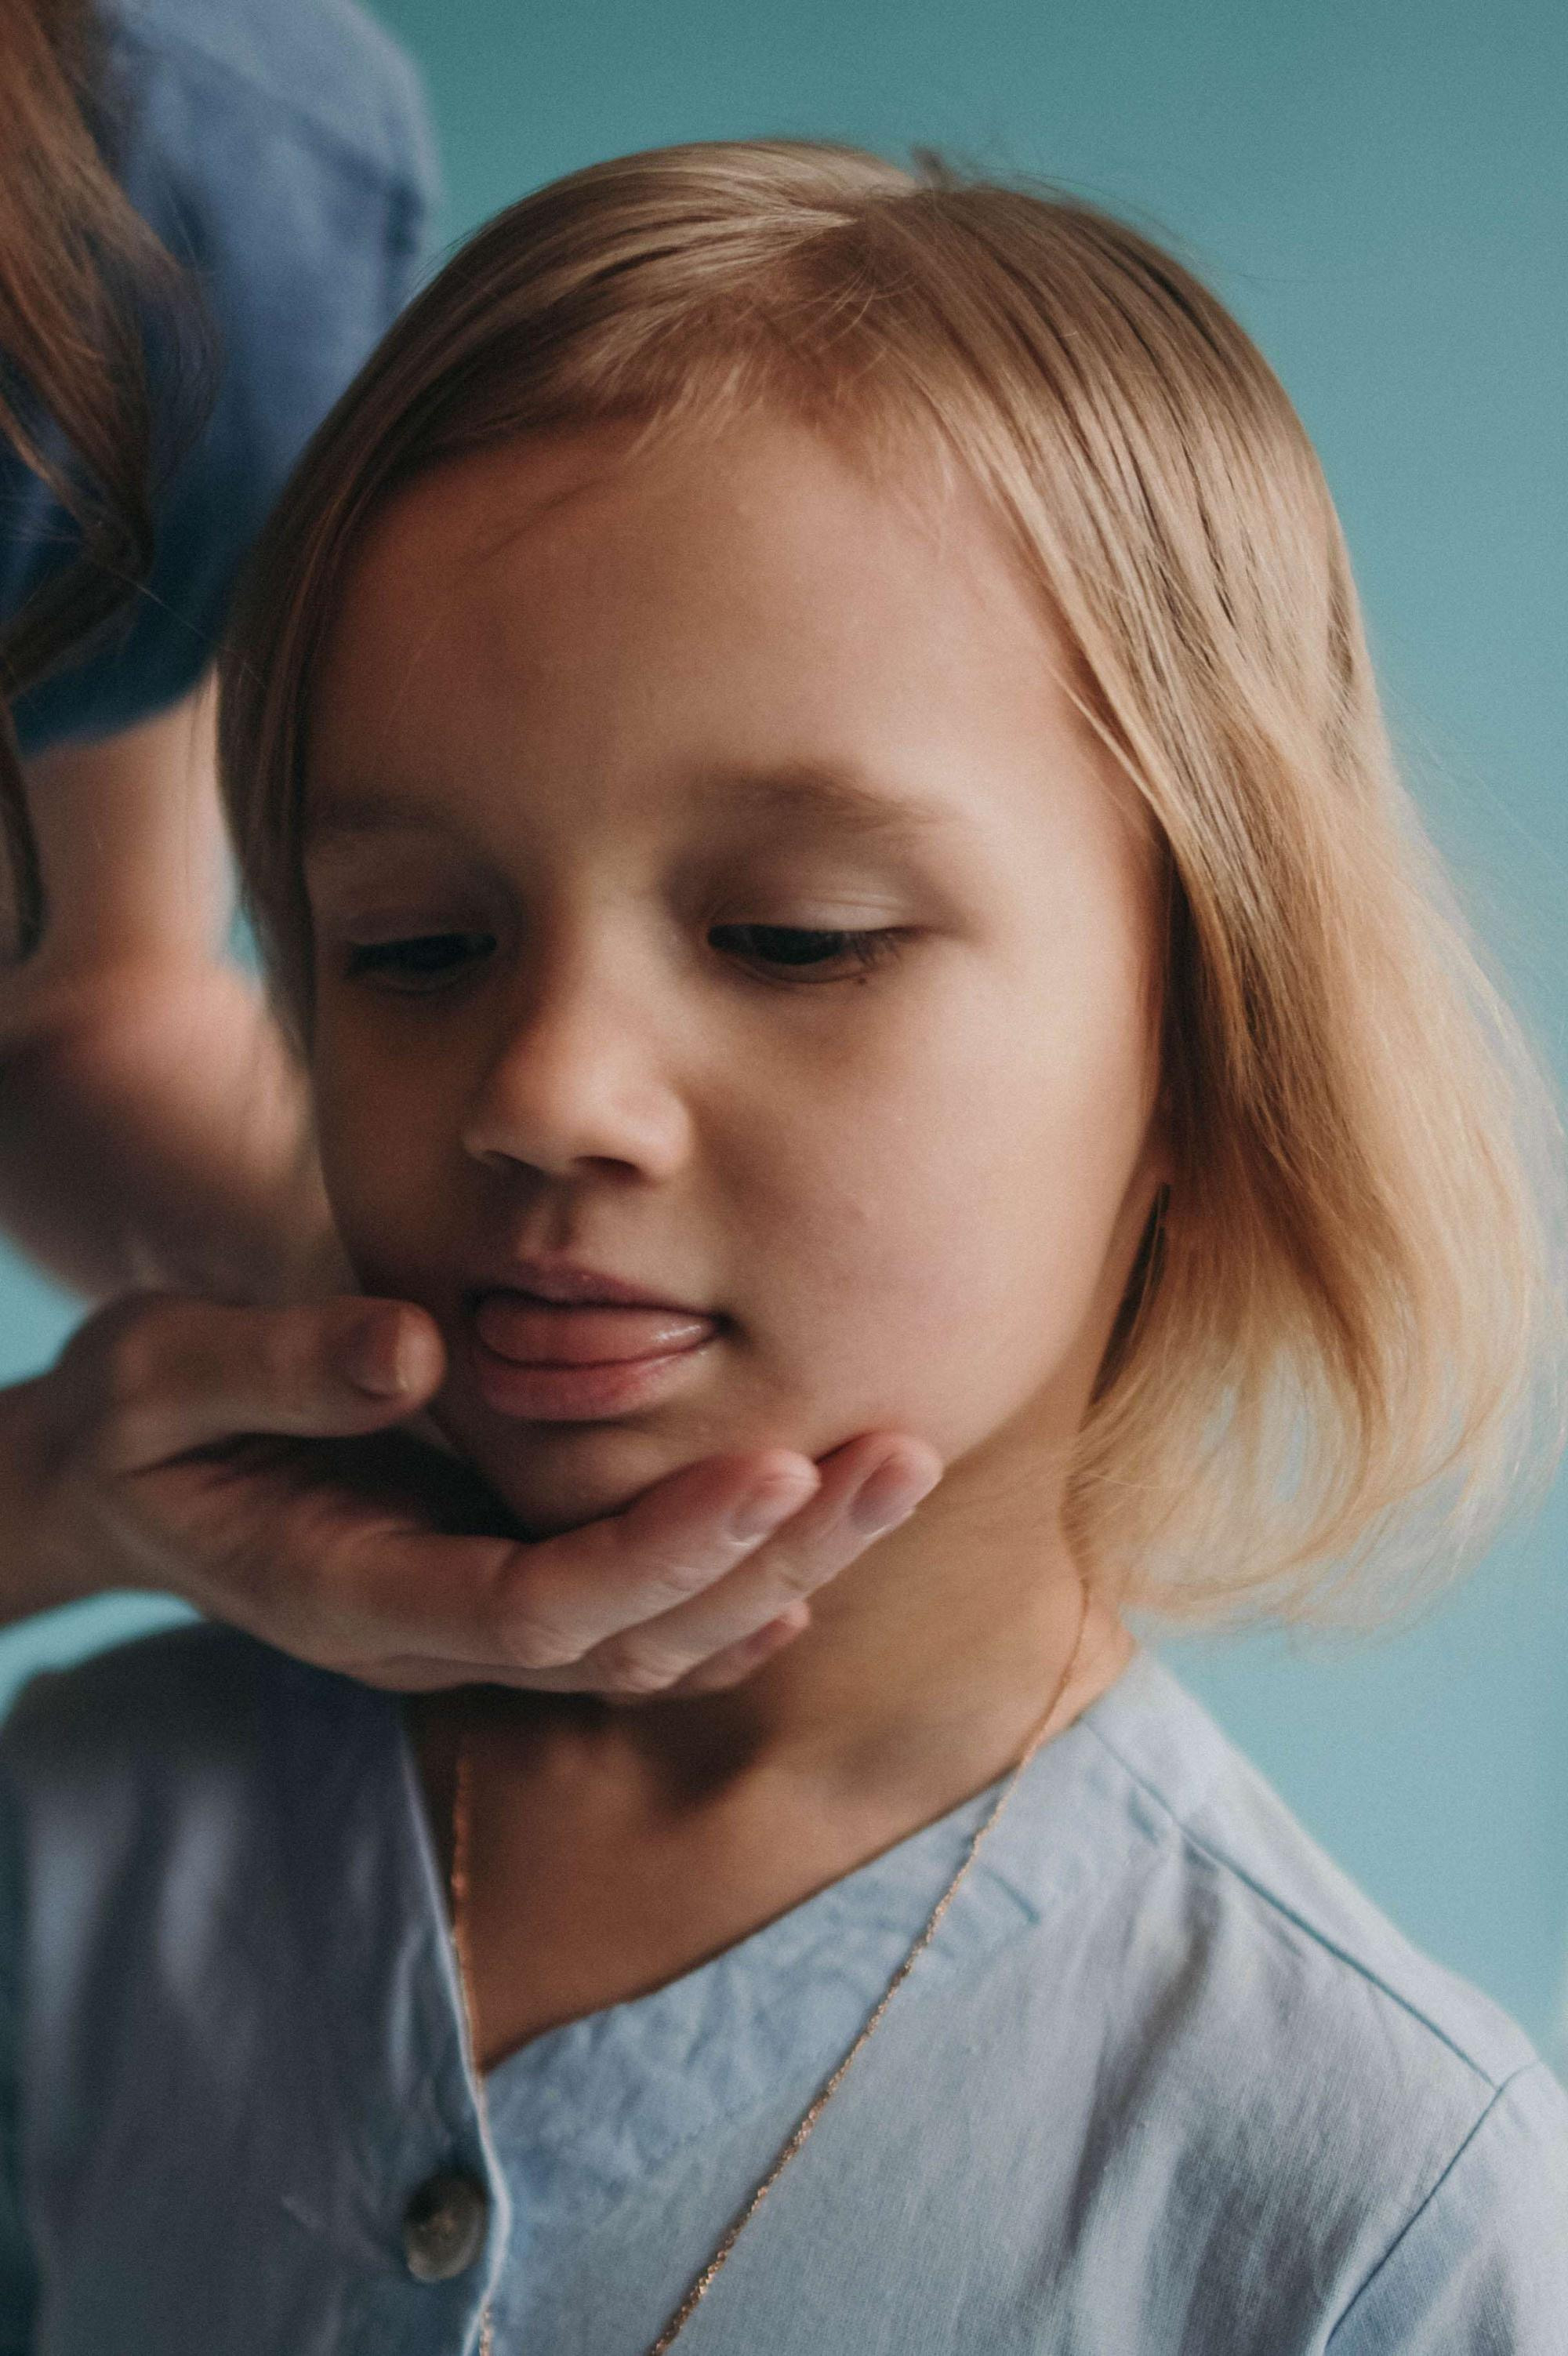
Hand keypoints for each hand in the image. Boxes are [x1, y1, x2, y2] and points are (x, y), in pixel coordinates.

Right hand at [3, 1292, 941, 1695]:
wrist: (122, 1483)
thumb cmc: (139, 1419)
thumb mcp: (157, 1375)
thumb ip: (274, 1365)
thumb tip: (415, 1351)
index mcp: (356, 1596)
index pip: (544, 1605)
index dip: (666, 1550)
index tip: (777, 1466)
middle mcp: (435, 1634)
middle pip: (638, 1641)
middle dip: (777, 1558)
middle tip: (899, 1458)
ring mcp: (476, 1623)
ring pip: (660, 1642)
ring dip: (788, 1568)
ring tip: (897, 1470)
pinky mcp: (503, 1587)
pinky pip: (639, 1624)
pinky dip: (737, 1591)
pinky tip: (817, 1542)